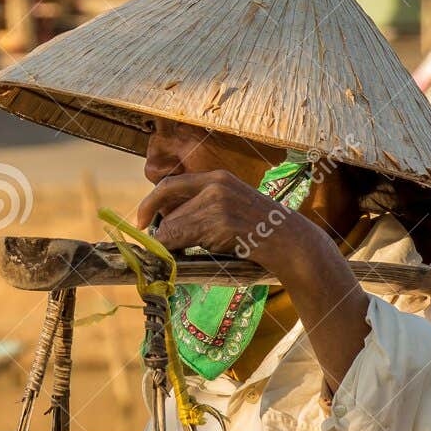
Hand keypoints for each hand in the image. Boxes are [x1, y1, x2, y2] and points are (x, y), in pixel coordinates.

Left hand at [134, 169, 321, 275]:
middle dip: (161, 231)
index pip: (169, 184)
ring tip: (195, 251)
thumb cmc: (259, 231)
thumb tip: (162, 226)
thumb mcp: (230, 206)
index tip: (139, 221)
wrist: (290, 240)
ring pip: (172, 226)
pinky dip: (179, 250)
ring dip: (173, 245)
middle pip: (167, 209)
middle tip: (156, 246)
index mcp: (217, 177)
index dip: (149, 203)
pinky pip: (183, 238)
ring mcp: (217, 202)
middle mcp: (214, 184)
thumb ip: (200, 208)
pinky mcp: (220, 221)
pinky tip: (199, 252)